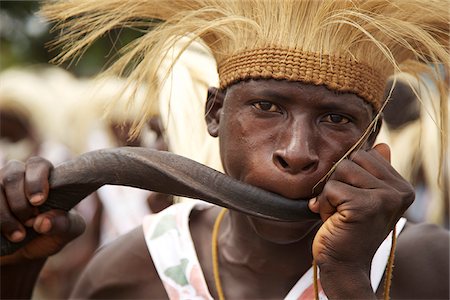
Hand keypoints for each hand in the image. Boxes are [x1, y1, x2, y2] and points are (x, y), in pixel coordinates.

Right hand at [0, 157, 84, 264]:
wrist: (25, 251)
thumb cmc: (50, 233)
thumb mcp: (66, 231)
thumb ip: (64, 224)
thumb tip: (44, 221)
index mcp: (44, 176)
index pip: (38, 165)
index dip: (37, 181)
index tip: (38, 201)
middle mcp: (18, 175)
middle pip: (13, 175)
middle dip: (20, 203)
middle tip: (29, 222)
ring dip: (4, 215)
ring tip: (18, 236)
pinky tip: (1, 234)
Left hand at [308, 144, 413, 295]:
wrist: (344, 266)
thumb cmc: (349, 230)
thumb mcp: (363, 198)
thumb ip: (373, 173)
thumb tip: (382, 145)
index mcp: (401, 187)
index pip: (365, 154)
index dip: (348, 175)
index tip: (351, 200)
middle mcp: (399, 191)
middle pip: (351, 159)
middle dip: (338, 182)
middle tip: (342, 208)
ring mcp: (384, 198)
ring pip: (340, 170)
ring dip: (330, 193)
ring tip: (338, 214)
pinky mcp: (364, 206)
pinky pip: (331, 188)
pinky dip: (323, 204)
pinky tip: (332, 221)